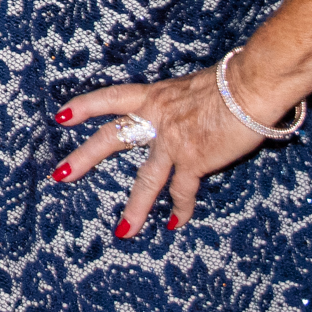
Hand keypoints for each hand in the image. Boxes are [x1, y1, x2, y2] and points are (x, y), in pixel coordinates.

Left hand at [53, 59, 280, 238]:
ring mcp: (173, 141)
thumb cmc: (233, 81)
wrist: (251, 86)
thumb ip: (181, 103)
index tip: (61, 116)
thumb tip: (184, 111)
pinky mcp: (195, 159)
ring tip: (122, 231)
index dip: (84, 107)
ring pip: (146, 180)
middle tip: (60, 175)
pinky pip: (183, 191)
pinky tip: (174, 223)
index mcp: (155, 95)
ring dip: (135, 208)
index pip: (110, 98)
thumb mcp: (194, 86)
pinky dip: (180, 209)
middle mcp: (157, 117)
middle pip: (111, 138)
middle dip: (84, 158)